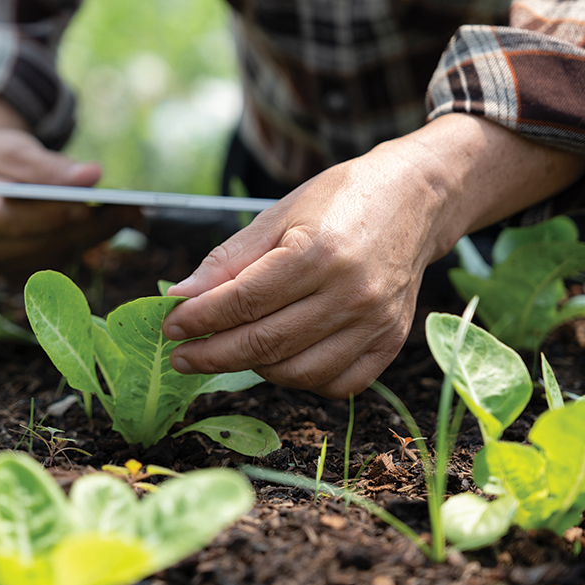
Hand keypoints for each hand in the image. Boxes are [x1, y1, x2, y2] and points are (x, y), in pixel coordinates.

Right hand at [0, 96, 139, 277]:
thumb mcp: (15, 151)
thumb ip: (49, 167)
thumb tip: (92, 176)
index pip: (13, 222)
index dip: (50, 216)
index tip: (85, 205)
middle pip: (45, 242)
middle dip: (89, 224)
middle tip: (130, 207)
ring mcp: (8, 267)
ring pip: (63, 252)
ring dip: (99, 233)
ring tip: (133, 211)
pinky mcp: (29, 272)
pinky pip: (66, 256)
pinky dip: (92, 238)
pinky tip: (118, 220)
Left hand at [162, 144, 441, 398]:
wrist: (414, 201)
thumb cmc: (339, 200)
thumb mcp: (277, 215)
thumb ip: (228, 260)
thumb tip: (180, 296)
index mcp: (320, 253)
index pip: (243, 302)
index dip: (199, 319)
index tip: (170, 326)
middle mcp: (352, 293)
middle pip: (265, 343)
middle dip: (212, 355)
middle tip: (181, 356)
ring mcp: (375, 323)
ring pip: (296, 372)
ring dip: (251, 368)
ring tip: (229, 350)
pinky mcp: (389, 343)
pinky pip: (334, 384)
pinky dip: (298, 379)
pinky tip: (278, 359)